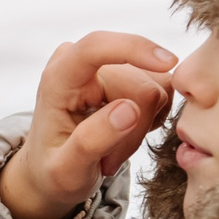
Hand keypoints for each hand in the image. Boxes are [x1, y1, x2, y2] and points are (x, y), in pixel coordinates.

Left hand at [0, 32, 178, 218]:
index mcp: (58, 79)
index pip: (96, 47)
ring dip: (141, 128)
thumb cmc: (53, 171)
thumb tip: (129, 109)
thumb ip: (91, 141)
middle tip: (108, 160)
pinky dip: (151, 119)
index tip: (167, 62)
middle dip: (134, 129)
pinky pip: (161, 89)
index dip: (134, 49)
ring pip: (156, 89)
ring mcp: (107, 66)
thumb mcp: (66, 170)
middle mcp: (82, 62)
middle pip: (140, 85)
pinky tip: (127, 135)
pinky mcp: (127, 72)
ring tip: (112, 150)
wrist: (51, 170)